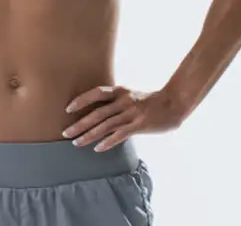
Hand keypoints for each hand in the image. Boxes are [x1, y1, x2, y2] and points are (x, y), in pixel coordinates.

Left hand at [63, 85, 183, 151]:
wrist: (175, 102)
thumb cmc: (151, 101)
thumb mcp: (131, 96)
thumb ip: (116, 102)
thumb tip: (98, 113)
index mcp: (121, 91)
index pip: (96, 93)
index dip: (81, 100)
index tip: (67, 109)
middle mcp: (124, 100)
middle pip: (97, 113)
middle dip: (80, 124)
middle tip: (66, 133)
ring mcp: (132, 113)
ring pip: (106, 125)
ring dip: (90, 135)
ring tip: (77, 143)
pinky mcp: (140, 125)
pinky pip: (121, 134)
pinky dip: (108, 142)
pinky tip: (98, 149)